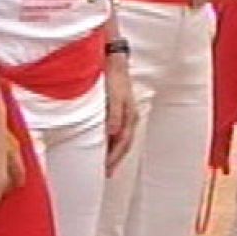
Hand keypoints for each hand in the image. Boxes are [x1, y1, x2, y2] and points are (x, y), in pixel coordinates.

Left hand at [103, 56, 137, 175]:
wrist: (114, 62)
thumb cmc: (113, 78)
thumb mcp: (114, 96)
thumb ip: (114, 115)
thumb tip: (114, 133)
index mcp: (130, 117)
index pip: (123, 144)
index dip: (114, 158)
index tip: (106, 170)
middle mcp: (130, 118)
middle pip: (124, 144)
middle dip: (116, 160)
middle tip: (106, 173)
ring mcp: (127, 115)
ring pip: (123, 140)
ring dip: (115, 152)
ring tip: (107, 164)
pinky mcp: (121, 111)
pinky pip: (119, 132)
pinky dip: (114, 142)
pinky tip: (107, 145)